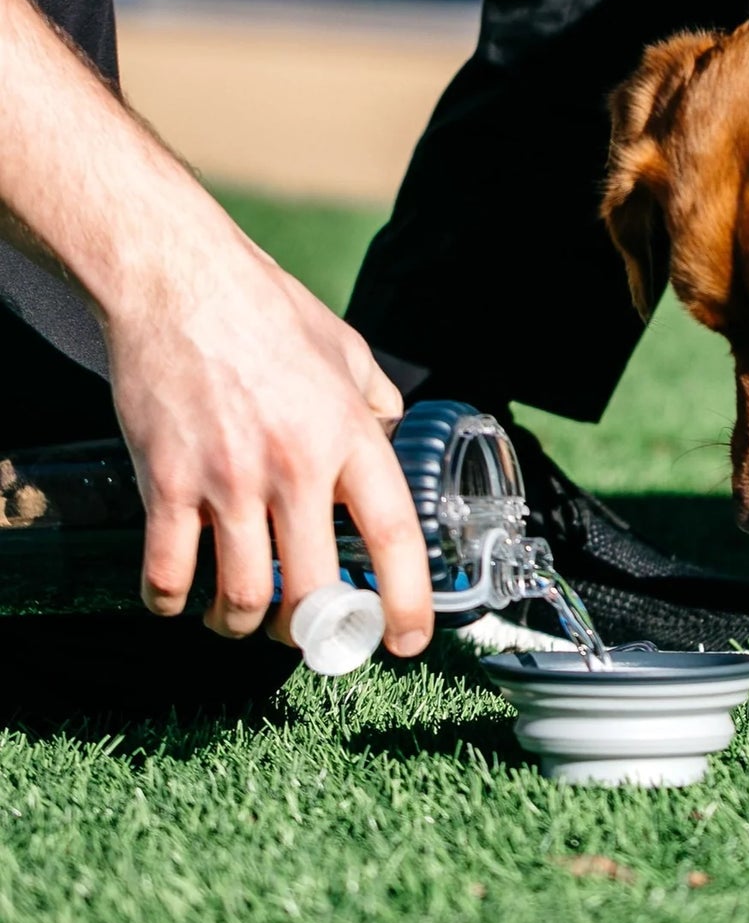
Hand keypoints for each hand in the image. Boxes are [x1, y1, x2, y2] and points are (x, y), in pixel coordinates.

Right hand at [105, 228, 433, 654]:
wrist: (180, 282)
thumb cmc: (268, 311)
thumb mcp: (348, 352)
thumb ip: (373, 404)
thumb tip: (390, 438)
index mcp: (350, 435)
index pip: (393, 535)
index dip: (406, 601)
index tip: (408, 640)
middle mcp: (294, 466)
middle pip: (312, 592)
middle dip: (312, 633)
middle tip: (309, 633)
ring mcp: (227, 479)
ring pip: (239, 598)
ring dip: (242, 624)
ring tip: (243, 617)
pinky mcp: (165, 482)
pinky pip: (167, 575)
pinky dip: (171, 603)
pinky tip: (179, 597)